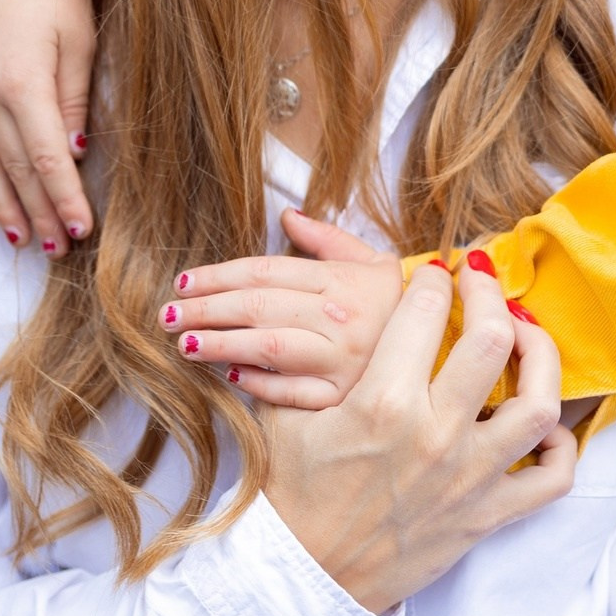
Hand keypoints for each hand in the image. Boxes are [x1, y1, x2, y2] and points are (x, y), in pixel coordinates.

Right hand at [0, 0, 96, 254]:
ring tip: (24, 236)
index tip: (83, 230)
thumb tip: (74, 153)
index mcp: (20, 83)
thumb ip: (74, 99)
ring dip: (3, 203)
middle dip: (37, 213)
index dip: (64, 199)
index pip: (45, 160)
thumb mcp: (80, 39)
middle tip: (58, 248)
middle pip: (12, 170)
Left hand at [162, 209, 404, 405]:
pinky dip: (256, 383)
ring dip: (217, 344)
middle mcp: (339, 317)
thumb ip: (326, 239)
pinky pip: (289, 392)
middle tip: (166, 316)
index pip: (266, 271)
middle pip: (257, 306)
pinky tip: (229, 375)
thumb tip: (287, 215)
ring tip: (182, 344)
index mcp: (342, 280)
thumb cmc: (400, 306)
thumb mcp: (372, 262)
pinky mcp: (341, 400)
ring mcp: (340, 361)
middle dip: (205, 310)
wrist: (449, 353)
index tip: (184, 282)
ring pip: (265, 347)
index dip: (219, 274)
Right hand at [262, 255, 574, 612]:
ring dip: (540, 357)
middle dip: (490, 293)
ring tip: (523, 335)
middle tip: (480, 279)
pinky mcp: (486, 517)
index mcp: (382, 403)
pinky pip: (552, 480)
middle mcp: (435, 437)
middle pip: (494, 340)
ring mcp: (468, 479)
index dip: (431, 278)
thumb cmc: (292, 492)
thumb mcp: (288, 412)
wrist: (300, 581)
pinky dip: (558, 448)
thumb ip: (317, 355)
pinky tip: (539, 424)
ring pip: (539, 403)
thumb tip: (342, 300)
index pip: (425, 309)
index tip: (433, 273)